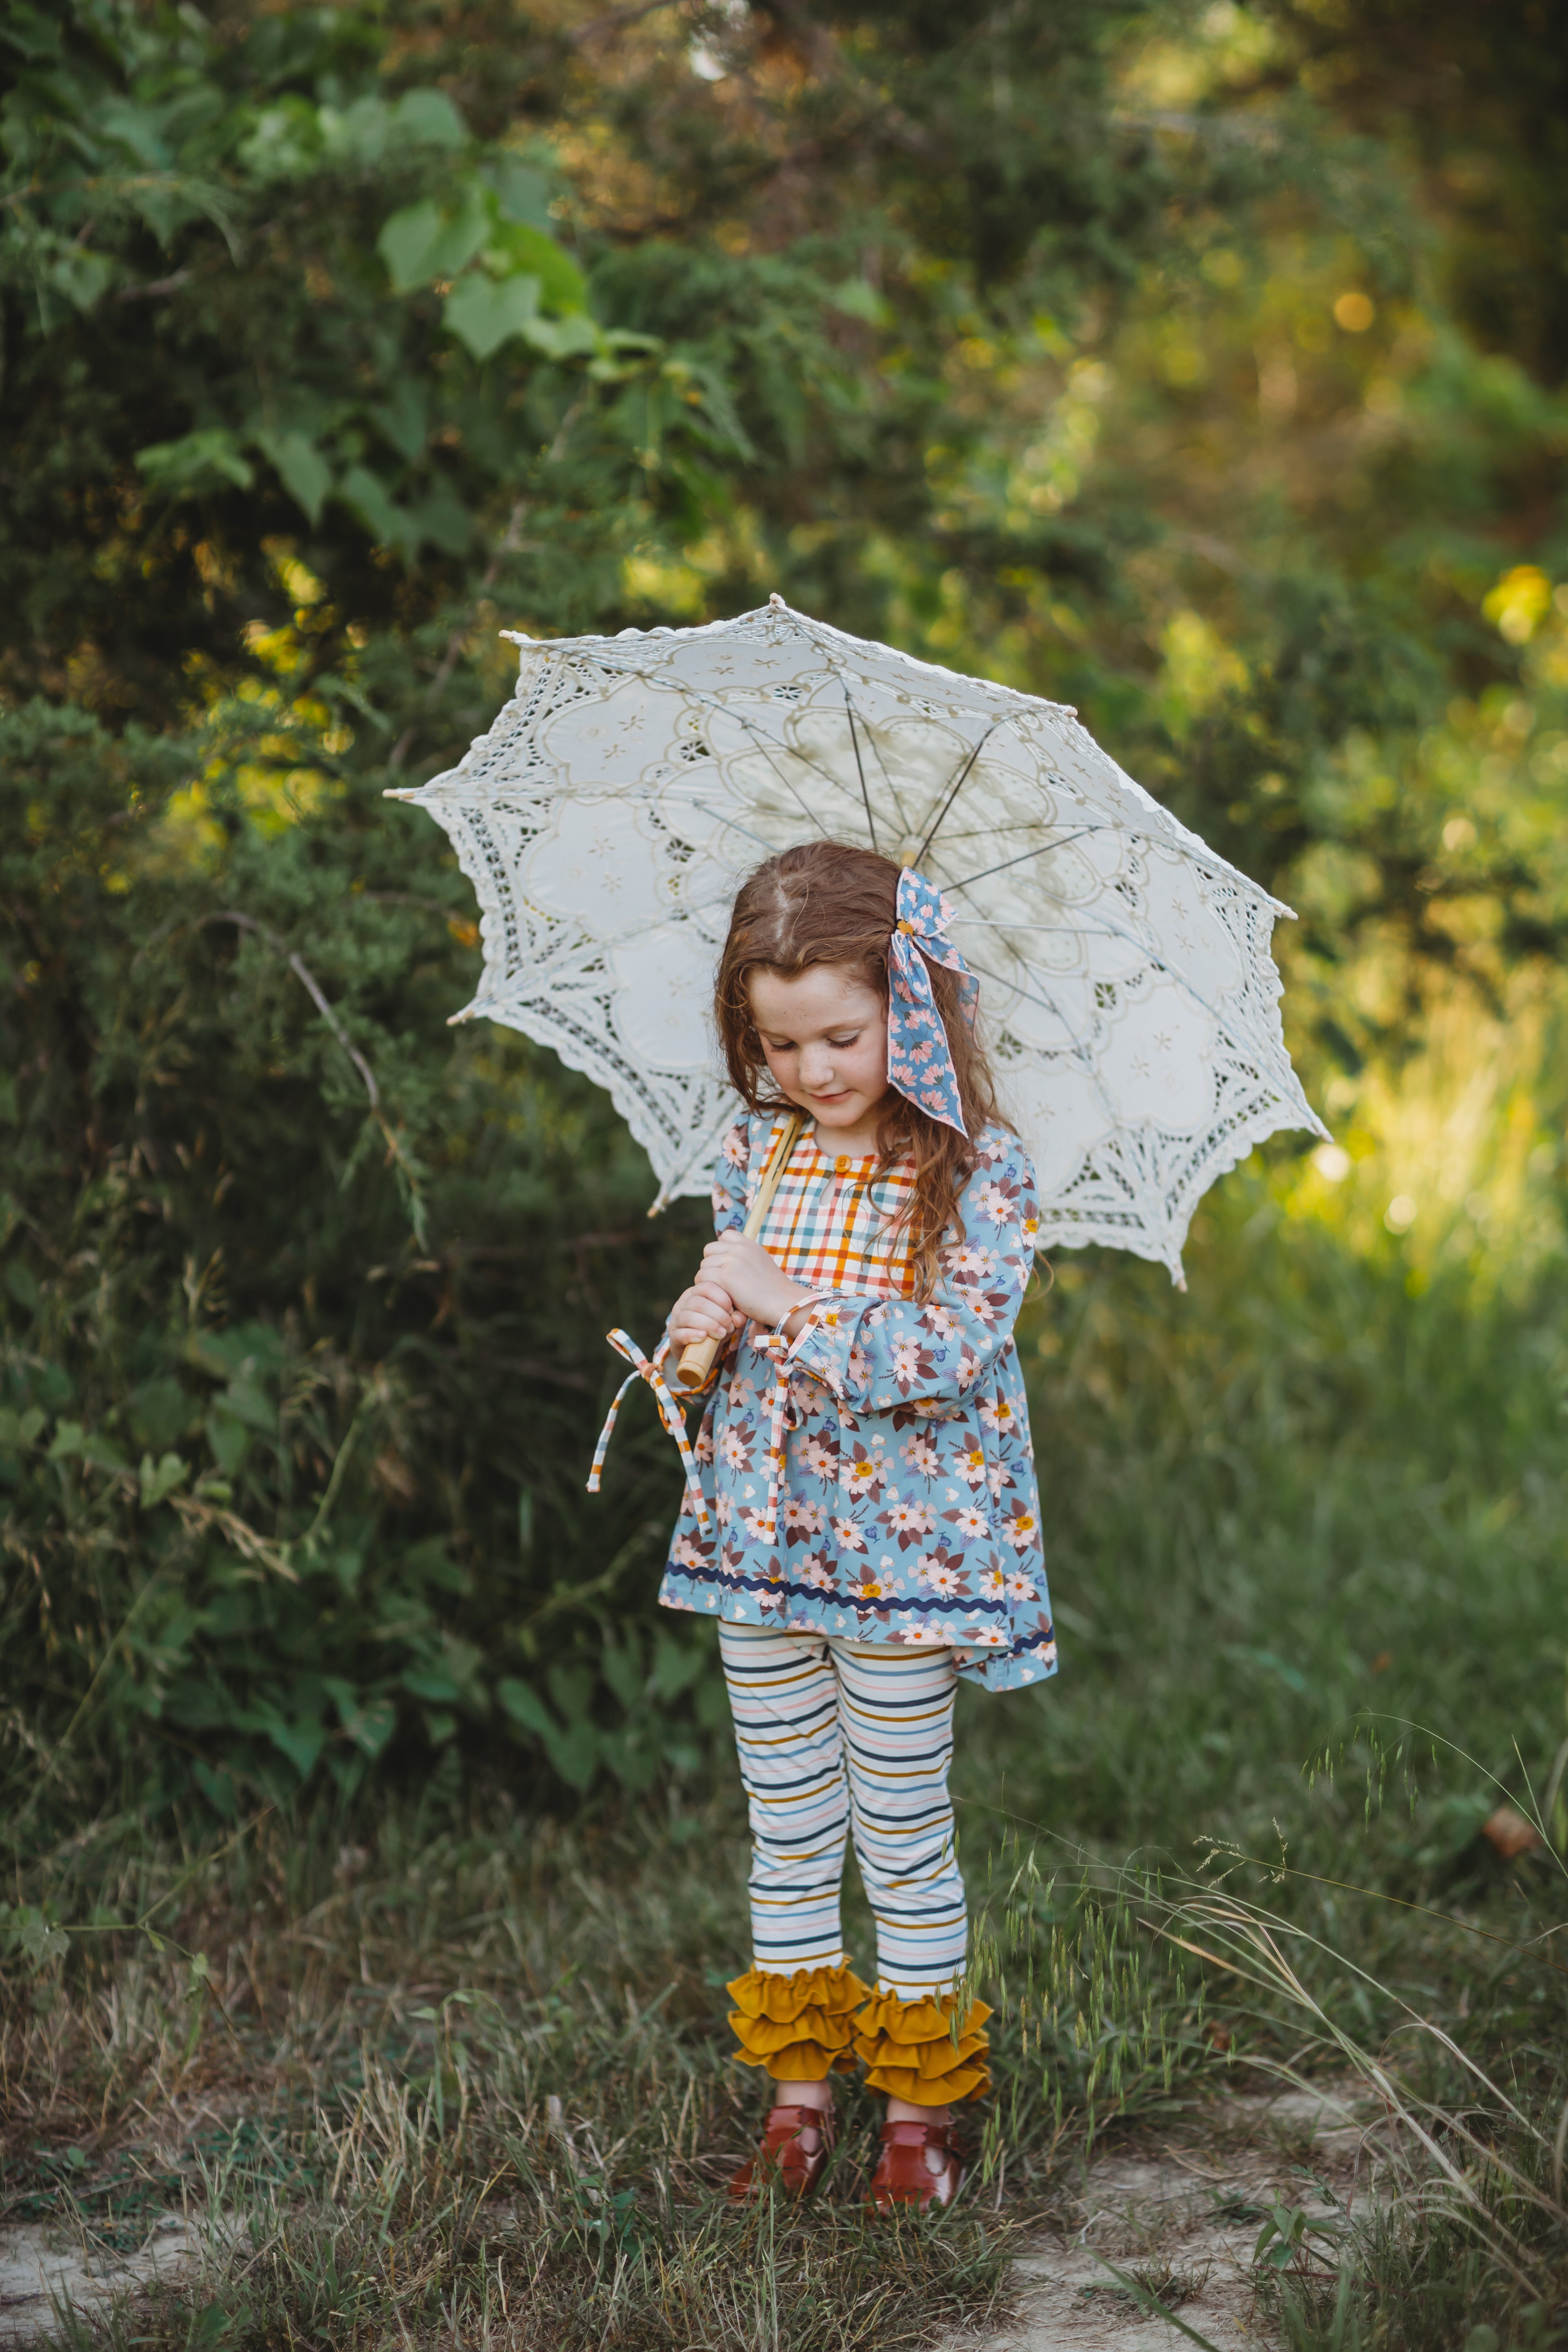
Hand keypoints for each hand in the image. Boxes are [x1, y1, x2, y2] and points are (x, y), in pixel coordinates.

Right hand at [666, 1277, 744, 1348]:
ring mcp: (676, 1318)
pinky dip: (693, 1335)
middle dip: (718, 1315)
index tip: (732, 1310)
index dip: (721, 1298)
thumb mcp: (729, 1318)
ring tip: (721, 1333)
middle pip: (699, 1302)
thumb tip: (737, 1318)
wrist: (703, 1348)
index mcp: (696, 1292)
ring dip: (709, 1325)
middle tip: (730, 1326)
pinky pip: (680, 1333)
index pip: (706, 1286)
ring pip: (689, 1317)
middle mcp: (683, 1302)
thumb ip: (736, 1315)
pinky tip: (704, 1337)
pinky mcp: (673, 1335)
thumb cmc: (717, 1327)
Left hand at [696, 1232, 813, 1330]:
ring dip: (709, 1279)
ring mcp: (732, 1261)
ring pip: (704, 1266)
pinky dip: (707, 1289)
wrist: (783, 1303)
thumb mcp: (760, 1265)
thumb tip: (726, 1263)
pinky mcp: (725, 1276)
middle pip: (709, 1250)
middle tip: (721, 1282)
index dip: (721, 1250)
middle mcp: (739, 1248)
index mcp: (749, 1244)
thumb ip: (744, 1259)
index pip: (724, 1235)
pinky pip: (703, 1278)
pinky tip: (720, 1297)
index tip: (726, 1266)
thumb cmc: (773, 1291)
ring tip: (722, 1292)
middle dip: (712, 1265)